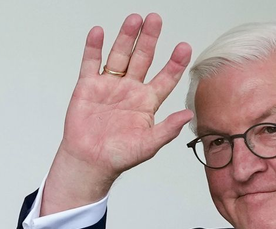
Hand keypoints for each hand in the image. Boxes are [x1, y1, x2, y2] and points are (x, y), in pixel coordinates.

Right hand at [41, 13, 193, 214]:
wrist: (90, 162)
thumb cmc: (119, 156)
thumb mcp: (148, 145)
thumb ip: (167, 129)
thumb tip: (188, 115)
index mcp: (147, 102)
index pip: (165, 78)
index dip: (175, 63)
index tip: (184, 47)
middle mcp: (130, 90)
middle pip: (142, 58)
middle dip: (149, 39)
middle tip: (156, 19)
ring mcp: (109, 85)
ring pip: (119, 55)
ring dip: (126, 37)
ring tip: (134, 19)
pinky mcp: (88, 86)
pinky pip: (91, 62)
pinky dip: (94, 47)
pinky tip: (99, 33)